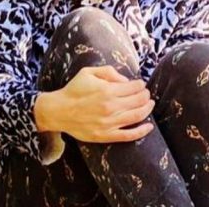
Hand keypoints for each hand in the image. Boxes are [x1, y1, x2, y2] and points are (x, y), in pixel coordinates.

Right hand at [36, 66, 154, 142]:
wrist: (58, 111)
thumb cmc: (73, 90)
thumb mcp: (88, 72)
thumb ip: (109, 72)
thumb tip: (126, 81)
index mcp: (107, 91)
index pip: (134, 87)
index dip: (141, 85)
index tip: (141, 84)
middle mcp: (110, 107)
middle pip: (139, 101)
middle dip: (146, 96)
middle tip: (146, 94)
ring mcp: (109, 123)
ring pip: (137, 116)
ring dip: (147, 109)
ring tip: (150, 104)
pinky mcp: (106, 135)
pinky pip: (128, 135)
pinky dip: (142, 131)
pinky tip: (150, 126)